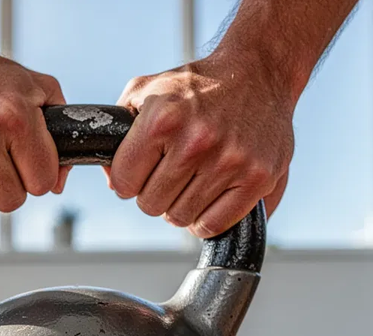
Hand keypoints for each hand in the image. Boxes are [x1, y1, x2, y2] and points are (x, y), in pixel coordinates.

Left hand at [109, 53, 294, 237]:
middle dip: (155, 192)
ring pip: (181, 218)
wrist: (258, 73)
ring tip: (193, 180)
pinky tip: (209, 196)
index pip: (124, 183)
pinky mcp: (258, 178)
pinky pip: (214, 225)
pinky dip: (206, 219)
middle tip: (171, 173)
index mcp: (164, 119)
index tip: (142, 170)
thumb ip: (119, 132)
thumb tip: (113, 182)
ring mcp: (230, 161)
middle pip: (151, 205)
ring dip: (181, 205)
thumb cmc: (199, 86)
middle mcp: (196, 141)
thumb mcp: (147, 91)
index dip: (128, 179)